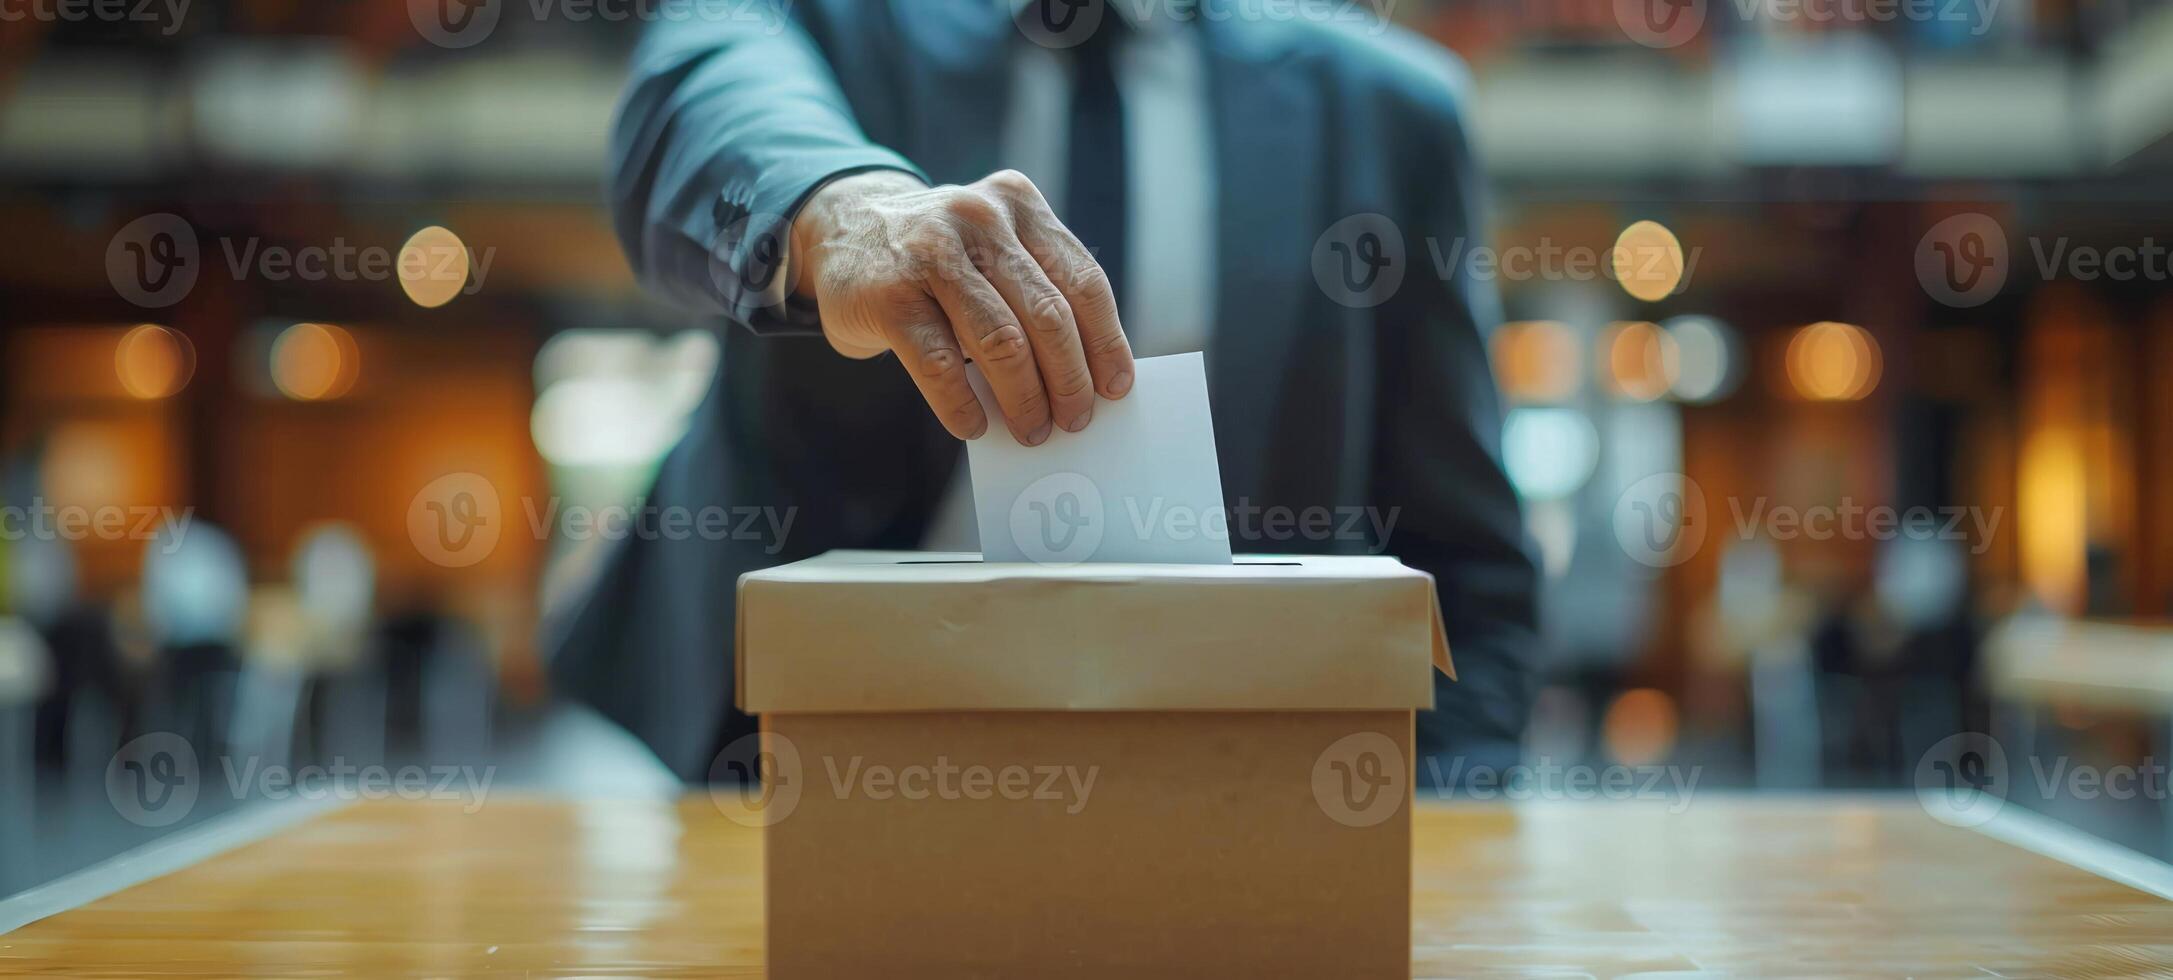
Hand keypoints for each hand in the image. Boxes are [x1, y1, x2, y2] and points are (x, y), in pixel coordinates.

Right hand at [789, 169, 1133, 444]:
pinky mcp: (889, 295)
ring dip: (1024, 398)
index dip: (1105, 342)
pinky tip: (974, 425)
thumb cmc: (938, 258)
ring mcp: (930, 253)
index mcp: (1018, 205)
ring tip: (1031, 429)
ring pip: (1001, 342)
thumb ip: (1034, 290)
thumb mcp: (991, 248)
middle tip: (1073, 419)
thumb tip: (1084, 377)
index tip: (1115, 388)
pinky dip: (963, 404)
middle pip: (1048, 315)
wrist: (841, 229)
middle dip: (1069, 380)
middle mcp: (978, 219)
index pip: (1082, 281)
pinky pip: (941, 365)